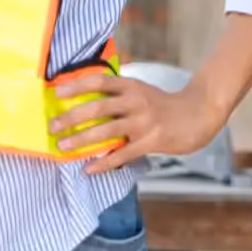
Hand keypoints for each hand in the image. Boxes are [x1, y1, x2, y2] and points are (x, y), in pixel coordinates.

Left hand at [49, 72, 225, 175]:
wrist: (199, 114)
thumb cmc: (164, 105)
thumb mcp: (142, 91)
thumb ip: (119, 95)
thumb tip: (86, 103)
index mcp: (132, 86)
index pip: (100, 81)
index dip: (77, 85)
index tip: (57, 91)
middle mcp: (136, 101)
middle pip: (98, 106)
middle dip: (72, 117)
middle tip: (52, 126)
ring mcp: (144, 121)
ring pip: (106, 130)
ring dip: (81, 139)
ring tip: (63, 147)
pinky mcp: (151, 140)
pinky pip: (122, 153)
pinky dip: (103, 163)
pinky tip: (89, 168)